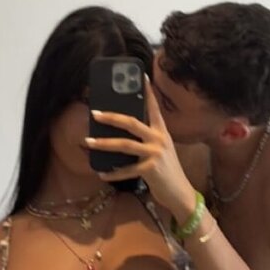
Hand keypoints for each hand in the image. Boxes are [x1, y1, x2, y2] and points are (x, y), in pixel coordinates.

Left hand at [85, 75, 196, 218]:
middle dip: (111, 117)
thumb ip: (147, 139)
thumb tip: (123, 132)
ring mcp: (155, 154)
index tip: (140, 75)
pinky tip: (102, 173)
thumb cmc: (167, 171)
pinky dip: (112, 173)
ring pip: (124, 144)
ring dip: (104, 143)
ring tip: (88, 141)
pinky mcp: (150, 170)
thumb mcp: (160, 150)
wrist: (180, 194)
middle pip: (132, 122)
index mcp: (161, 131)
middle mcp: (159, 139)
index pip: (153, 107)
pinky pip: (126, 170)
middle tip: (95, 113)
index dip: (147, 91)